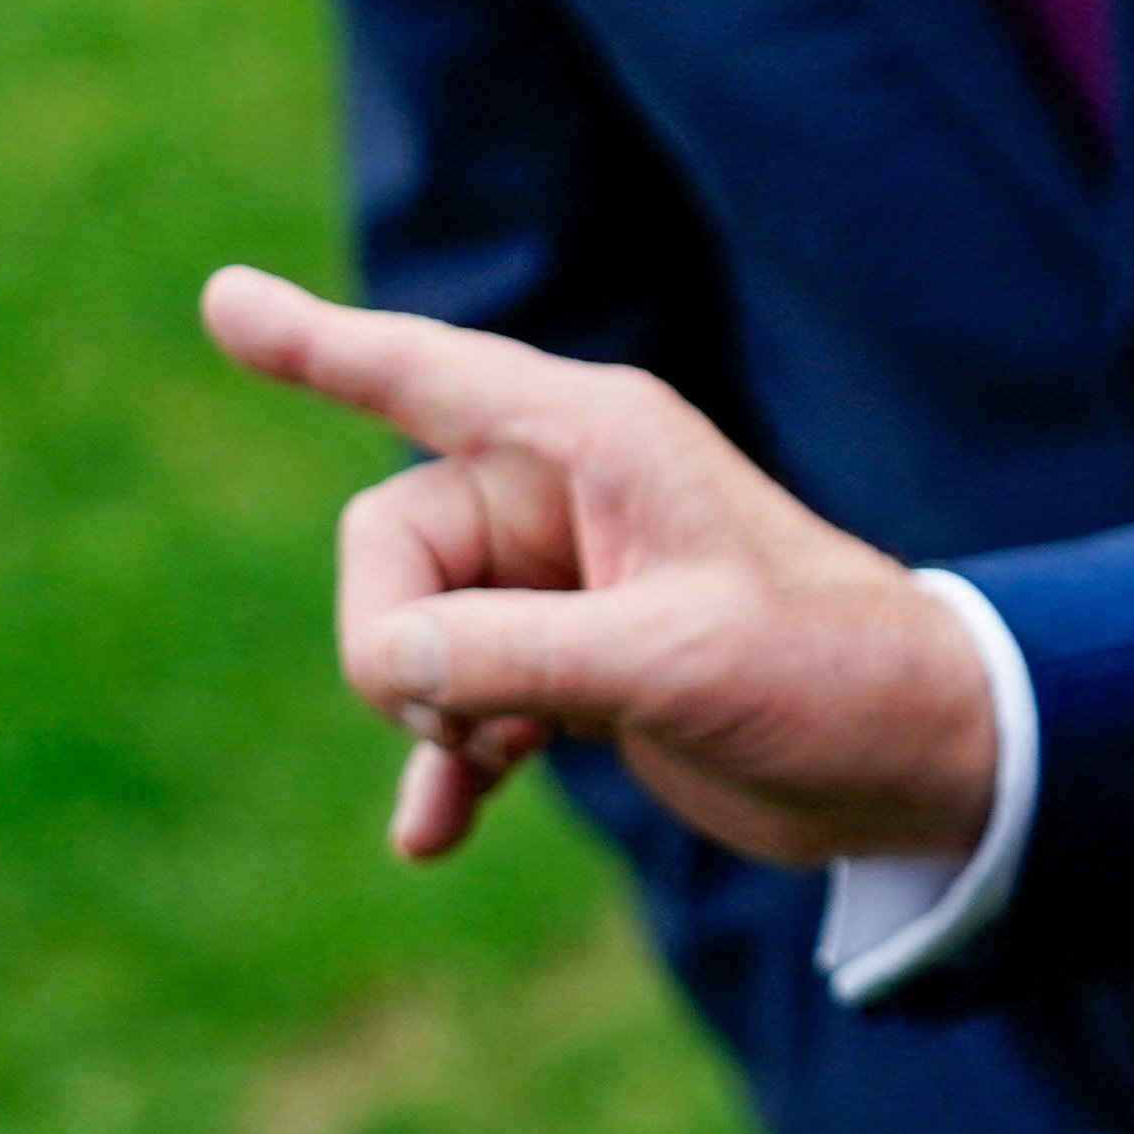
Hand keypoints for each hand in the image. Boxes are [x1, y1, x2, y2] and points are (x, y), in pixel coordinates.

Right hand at [199, 266, 998, 866]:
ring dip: (421, 710)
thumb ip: (511, 655)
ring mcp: (567, 580)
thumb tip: (381, 661)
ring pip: (409, 625)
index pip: (425, 373)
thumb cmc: (824, 677)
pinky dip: (442, 760)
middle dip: (389, 637)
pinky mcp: (575, 663)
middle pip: (388, 539)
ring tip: (484, 765)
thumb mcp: (669, 663)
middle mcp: (571, 493)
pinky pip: (455, 696)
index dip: (317, 342)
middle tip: (466, 713)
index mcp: (598, 440)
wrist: (913, 760)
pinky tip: (433, 836)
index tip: (220, 298)